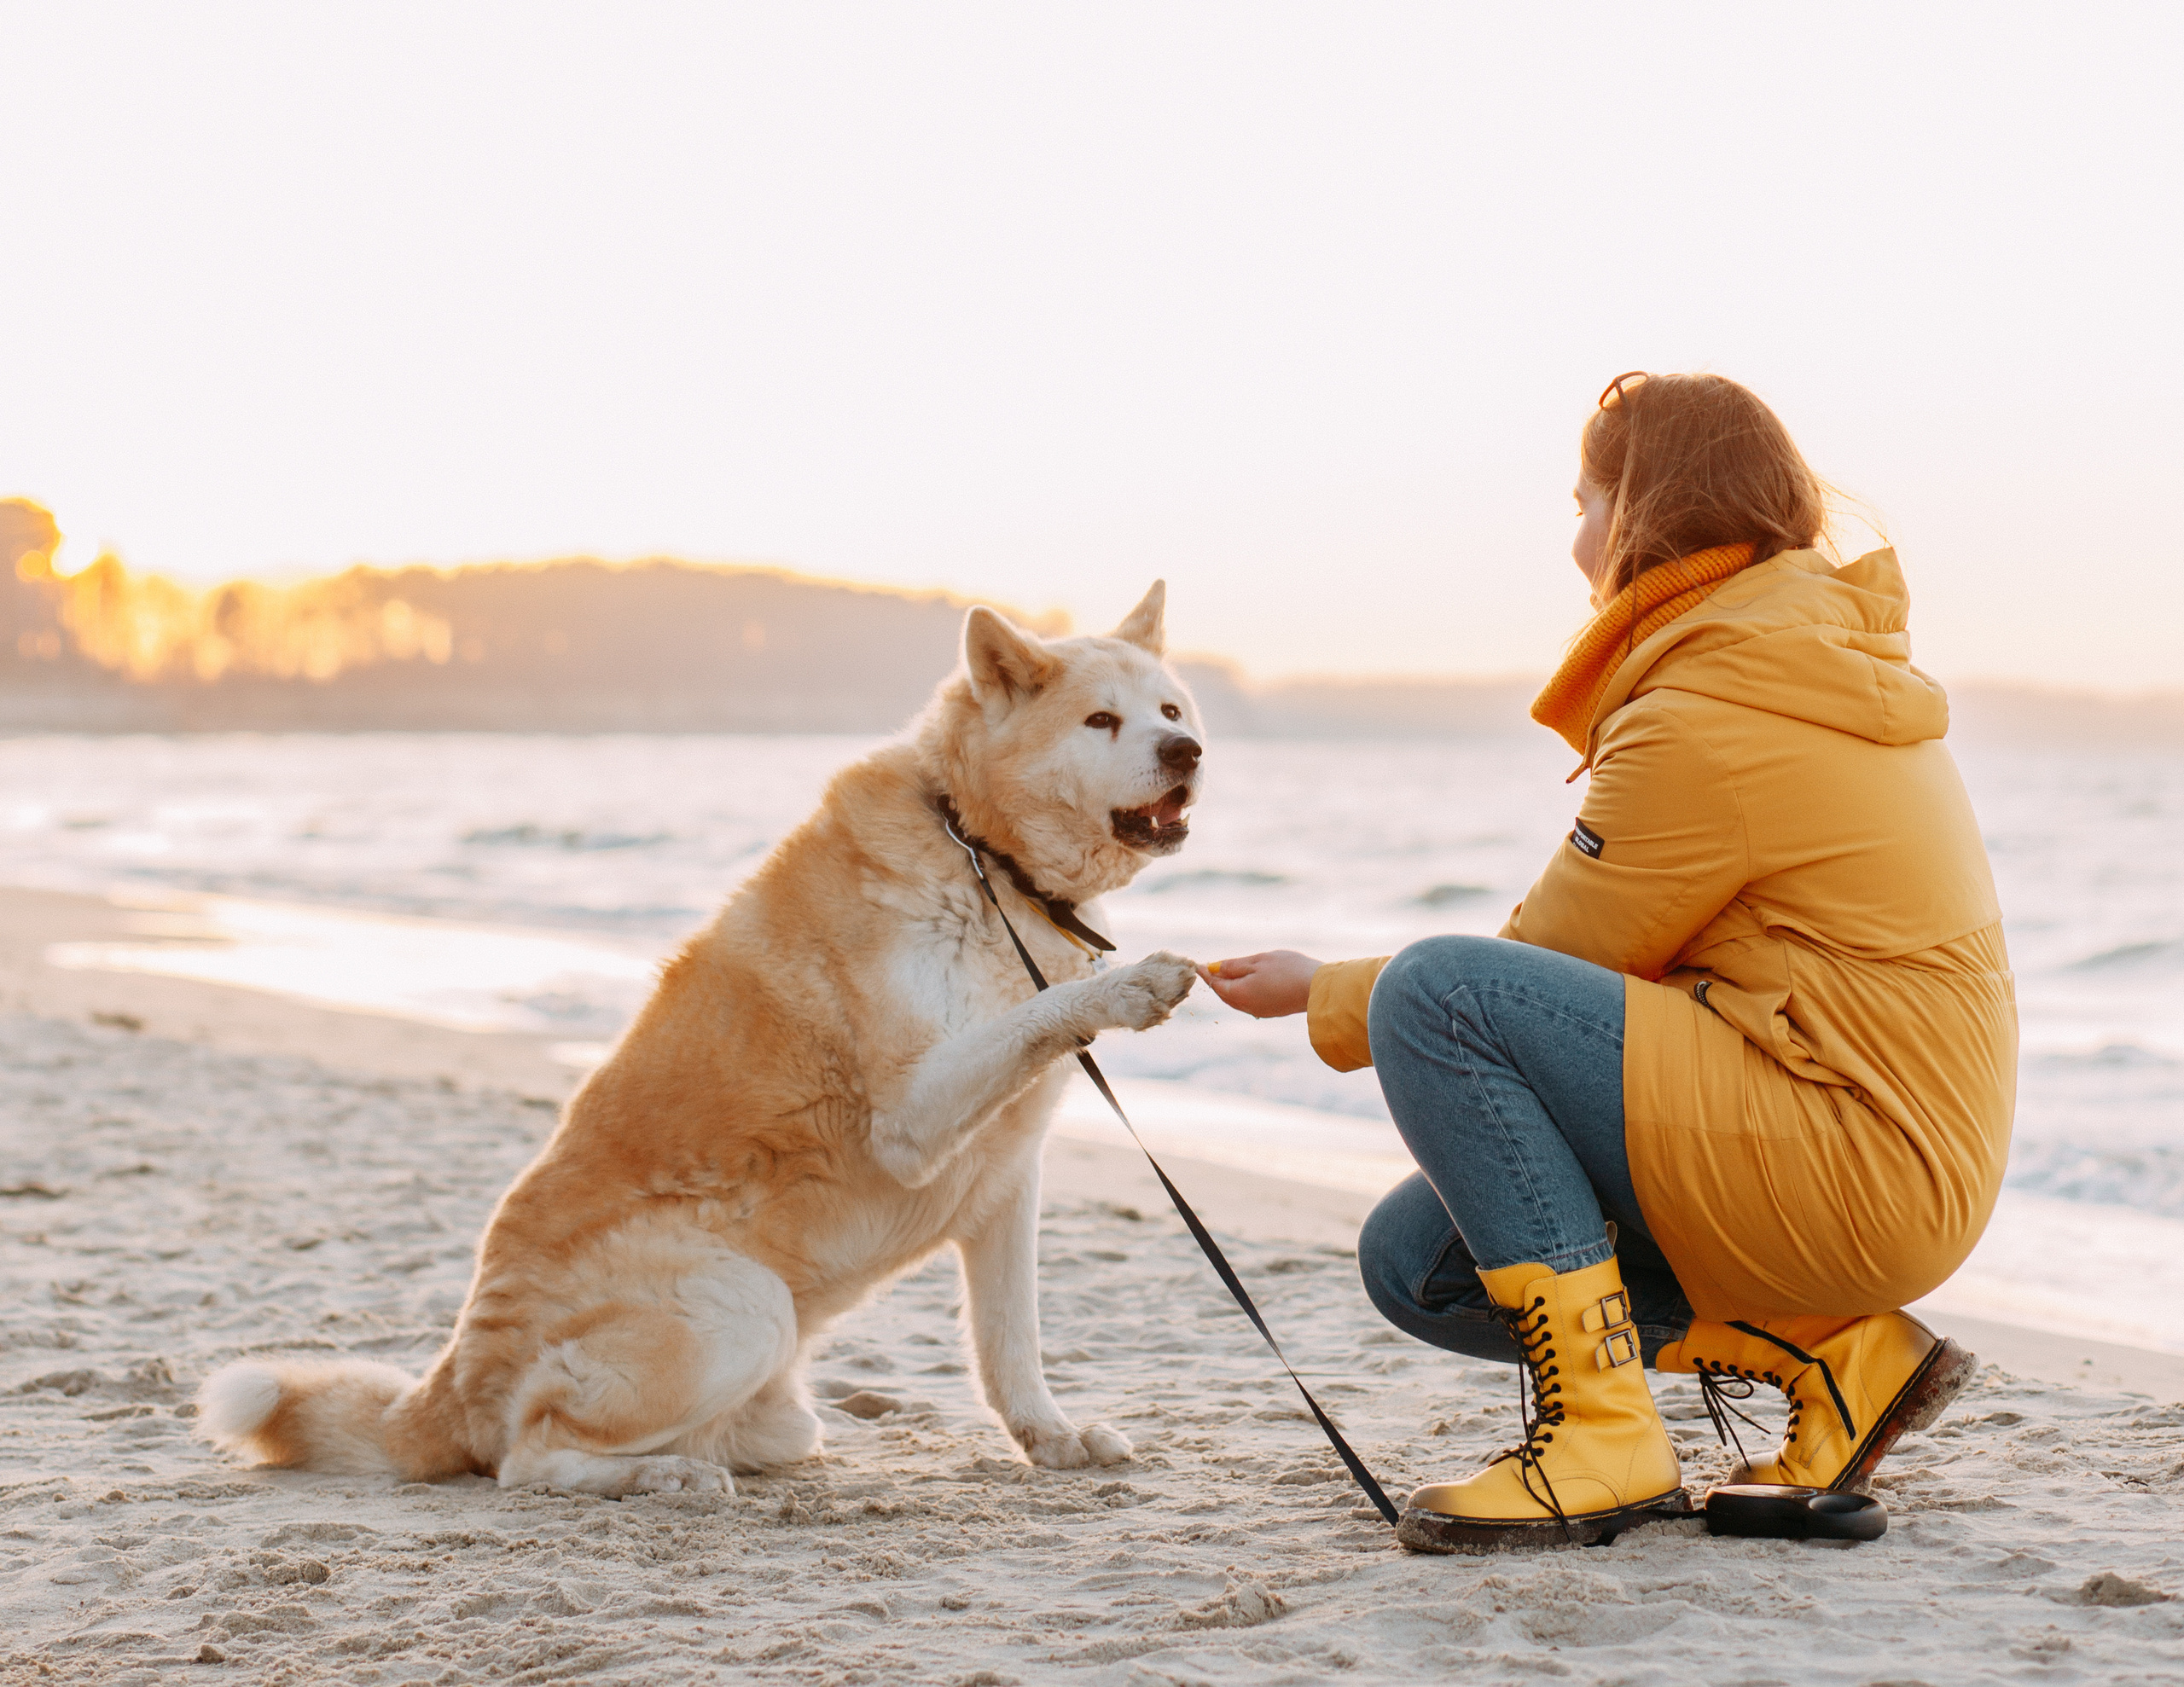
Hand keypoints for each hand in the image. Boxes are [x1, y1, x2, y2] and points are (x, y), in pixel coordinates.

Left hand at [1197, 950, 1321, 1018]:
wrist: (1318, 989)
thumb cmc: (1288, 970)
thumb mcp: (1258, 961)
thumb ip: (1234, 965)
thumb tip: (1215, 968)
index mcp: (1239, 994)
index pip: (1215, 983)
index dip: (1206, 973)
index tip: (1197, 965)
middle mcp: (1246, 1006)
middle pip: (1224, 994)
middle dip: (1216, 981)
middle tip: (1209, 969)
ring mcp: (1259, 1011)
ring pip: (1237, 999)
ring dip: (1230, 987)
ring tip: (1226, 974)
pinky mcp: (1271, 1011)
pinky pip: (1249, 1001)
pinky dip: (1243, 992)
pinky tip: (1247, 983)